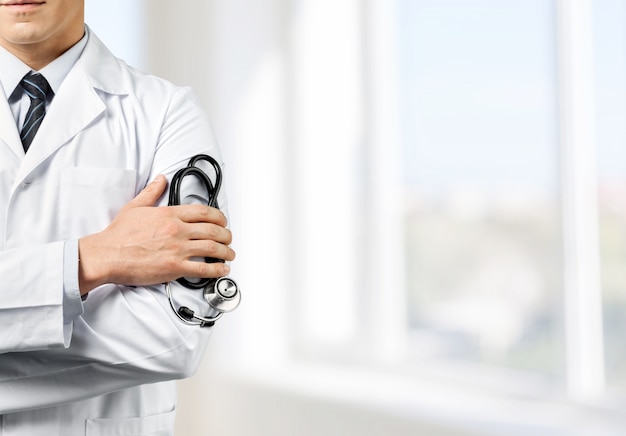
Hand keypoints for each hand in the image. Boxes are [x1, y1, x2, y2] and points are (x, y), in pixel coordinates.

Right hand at [77, 175, 235, 294]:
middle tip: (229, 238)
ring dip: (226, 251)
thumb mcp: (135, 207)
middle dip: (226, 235)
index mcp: (169, 215)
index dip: (218, 217)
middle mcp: (177, 231)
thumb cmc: (118, 235)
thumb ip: (151, 192)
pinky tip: (222, 269)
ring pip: (212, 248)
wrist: (107, 255)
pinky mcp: (174, 268)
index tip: (223, 221)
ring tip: (230, 254)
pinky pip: (202, 269)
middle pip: (212, 230)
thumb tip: (160, 179)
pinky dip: (217, 270)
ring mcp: (177, 249)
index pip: (203, 212)